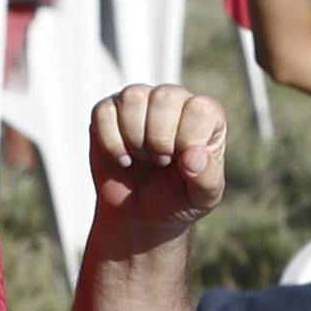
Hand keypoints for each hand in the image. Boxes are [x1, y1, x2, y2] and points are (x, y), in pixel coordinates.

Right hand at [81, 85, 229, 260]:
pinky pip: (103, 111)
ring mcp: (140, 102)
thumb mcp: (202, 198)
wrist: (141, 214)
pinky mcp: (109, 111)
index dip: (187, 140)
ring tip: (142, 157)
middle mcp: (175, 99)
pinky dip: (110, 142)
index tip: (183, 164)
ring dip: (134, 137)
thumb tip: (193, 155)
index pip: (199, 108)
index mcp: (205, 115)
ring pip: (133, 96)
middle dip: (159, 139)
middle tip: (161, 161)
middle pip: (165, 97)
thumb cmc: (178, 199)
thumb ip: (206, 179)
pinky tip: (122, 158)